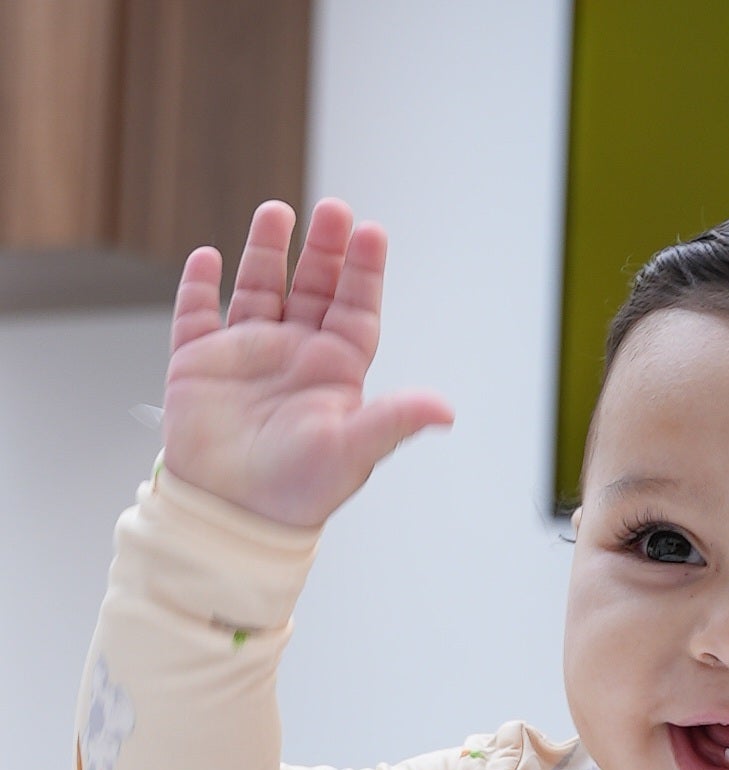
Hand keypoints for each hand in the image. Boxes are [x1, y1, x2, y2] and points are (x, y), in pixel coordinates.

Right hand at [161, 199, 453, 528]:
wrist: (236, 515)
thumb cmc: (300, 489)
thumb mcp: (354, 449)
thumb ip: (395, 420)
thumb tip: (445, 410)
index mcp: (335, 371)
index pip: (355, 309)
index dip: (364, 272)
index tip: (372, 233)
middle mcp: (295, 355)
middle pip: (313, 288)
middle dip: (323, 249)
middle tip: (333, 210)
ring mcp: (247, 354)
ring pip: (259, 289)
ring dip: (266, 251)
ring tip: (278, 213)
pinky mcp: (199, 362)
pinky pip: (198, 314)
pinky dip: (200, 286)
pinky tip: (209, 259)